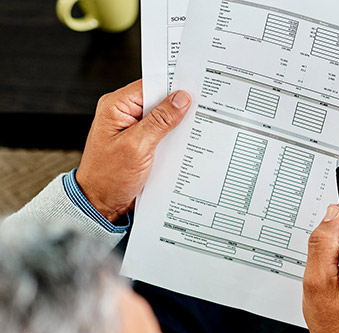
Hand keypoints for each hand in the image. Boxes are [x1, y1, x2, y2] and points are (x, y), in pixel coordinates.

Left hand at [75, 80, 190, 221]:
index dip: (173, 86)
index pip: (150, 85)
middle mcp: (123, 113)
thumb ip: (160, 121)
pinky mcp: (141, 142)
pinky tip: (183, 143)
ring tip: (192, 129)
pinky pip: (161, 132)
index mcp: (116, 106)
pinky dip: (173, 137)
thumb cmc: (108, 177)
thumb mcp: (137, 146)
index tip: (195, 90)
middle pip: (158, 100)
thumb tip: (180, 99)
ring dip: (177, 124)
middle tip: (199, 110)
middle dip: (178, 106)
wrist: (101, 203)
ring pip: (162, 117)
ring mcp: (133, 128)